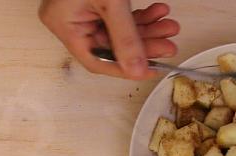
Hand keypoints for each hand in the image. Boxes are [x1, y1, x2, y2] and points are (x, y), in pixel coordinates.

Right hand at [39, 1, 179, 79]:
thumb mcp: (111, 3)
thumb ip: (126, 38)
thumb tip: (138, 70)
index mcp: (64, 26)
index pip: (98, 60)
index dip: (126, 69)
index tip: (153, 69)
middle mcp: (72, 21)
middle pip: (114, 46)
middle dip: (145, 43)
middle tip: (170, 43)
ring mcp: (85, 11)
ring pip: (122, 31)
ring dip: (149, 28)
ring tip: (170, 25)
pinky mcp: (98, 2)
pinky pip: (122, 16)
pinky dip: (142, 15)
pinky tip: (159, 11)